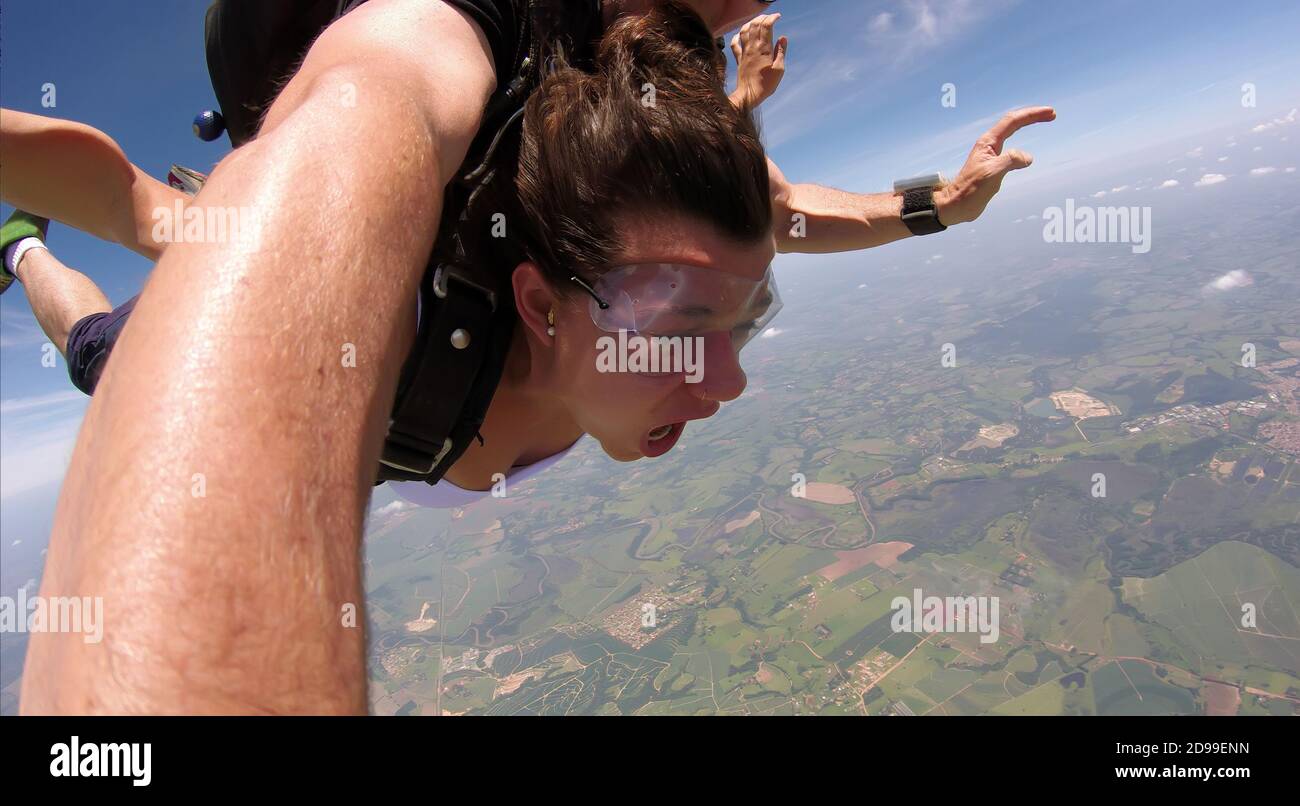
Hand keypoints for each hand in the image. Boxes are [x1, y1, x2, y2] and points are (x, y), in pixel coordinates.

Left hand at [729, 13, 786, 108]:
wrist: (749, 95)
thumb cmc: (766, 84)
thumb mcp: (779, 69)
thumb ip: (781, 52)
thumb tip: (783, 38)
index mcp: (764, 49)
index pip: (766, 26)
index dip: (772, 18)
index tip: (778, 16)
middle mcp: (752, 48)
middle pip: (755, 25)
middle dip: (762, 17)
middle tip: (769, 17)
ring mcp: (744, 52)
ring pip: (744, 31)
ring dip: (750, 23)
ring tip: (757, 21)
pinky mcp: (739, 59)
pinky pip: (734, 44)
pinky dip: (737, 36)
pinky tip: (740, 34)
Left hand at [936, 106, 1055, 225]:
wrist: (956, 205)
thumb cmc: (970, 190)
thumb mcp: (992, 173)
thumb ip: (1010, 161)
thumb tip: (1028, 157)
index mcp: (988, 142)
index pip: (1013, 121)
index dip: (1032, 115)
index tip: (1050, 113)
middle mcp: (989, 145)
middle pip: (1014, 123)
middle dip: (1033, 116)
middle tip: (1052, 114)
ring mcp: (991, 155)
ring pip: (1012, 133)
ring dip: (1028, 124)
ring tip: (1045, 120)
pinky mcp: (993, 166)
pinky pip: (1011, 150)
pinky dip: (1023, 145)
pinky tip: (1026, 153)